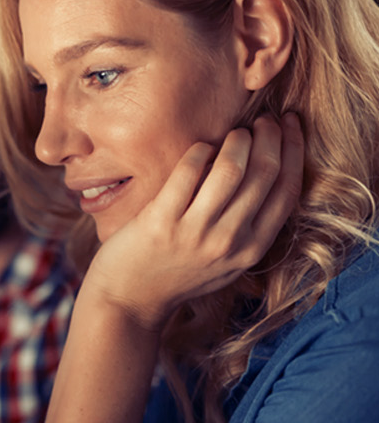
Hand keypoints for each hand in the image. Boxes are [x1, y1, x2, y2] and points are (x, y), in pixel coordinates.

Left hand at [82, 113, 303, 330]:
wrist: (128, 302)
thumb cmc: (175, 276)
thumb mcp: (225, 261)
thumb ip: (248, 228)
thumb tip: (266, 174)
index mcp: (251, 249)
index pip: (287, 190)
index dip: (294, 150)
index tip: (291, 126)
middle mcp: (229, 241)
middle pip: (264, 174)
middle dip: (270, 137)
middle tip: (263, 120)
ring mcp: (195, 232)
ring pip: (231, 170)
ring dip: (238, 141)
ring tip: (234, 132)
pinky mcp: (161, 222)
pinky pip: (187, 173)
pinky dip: (198, 151)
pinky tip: (199, 146)